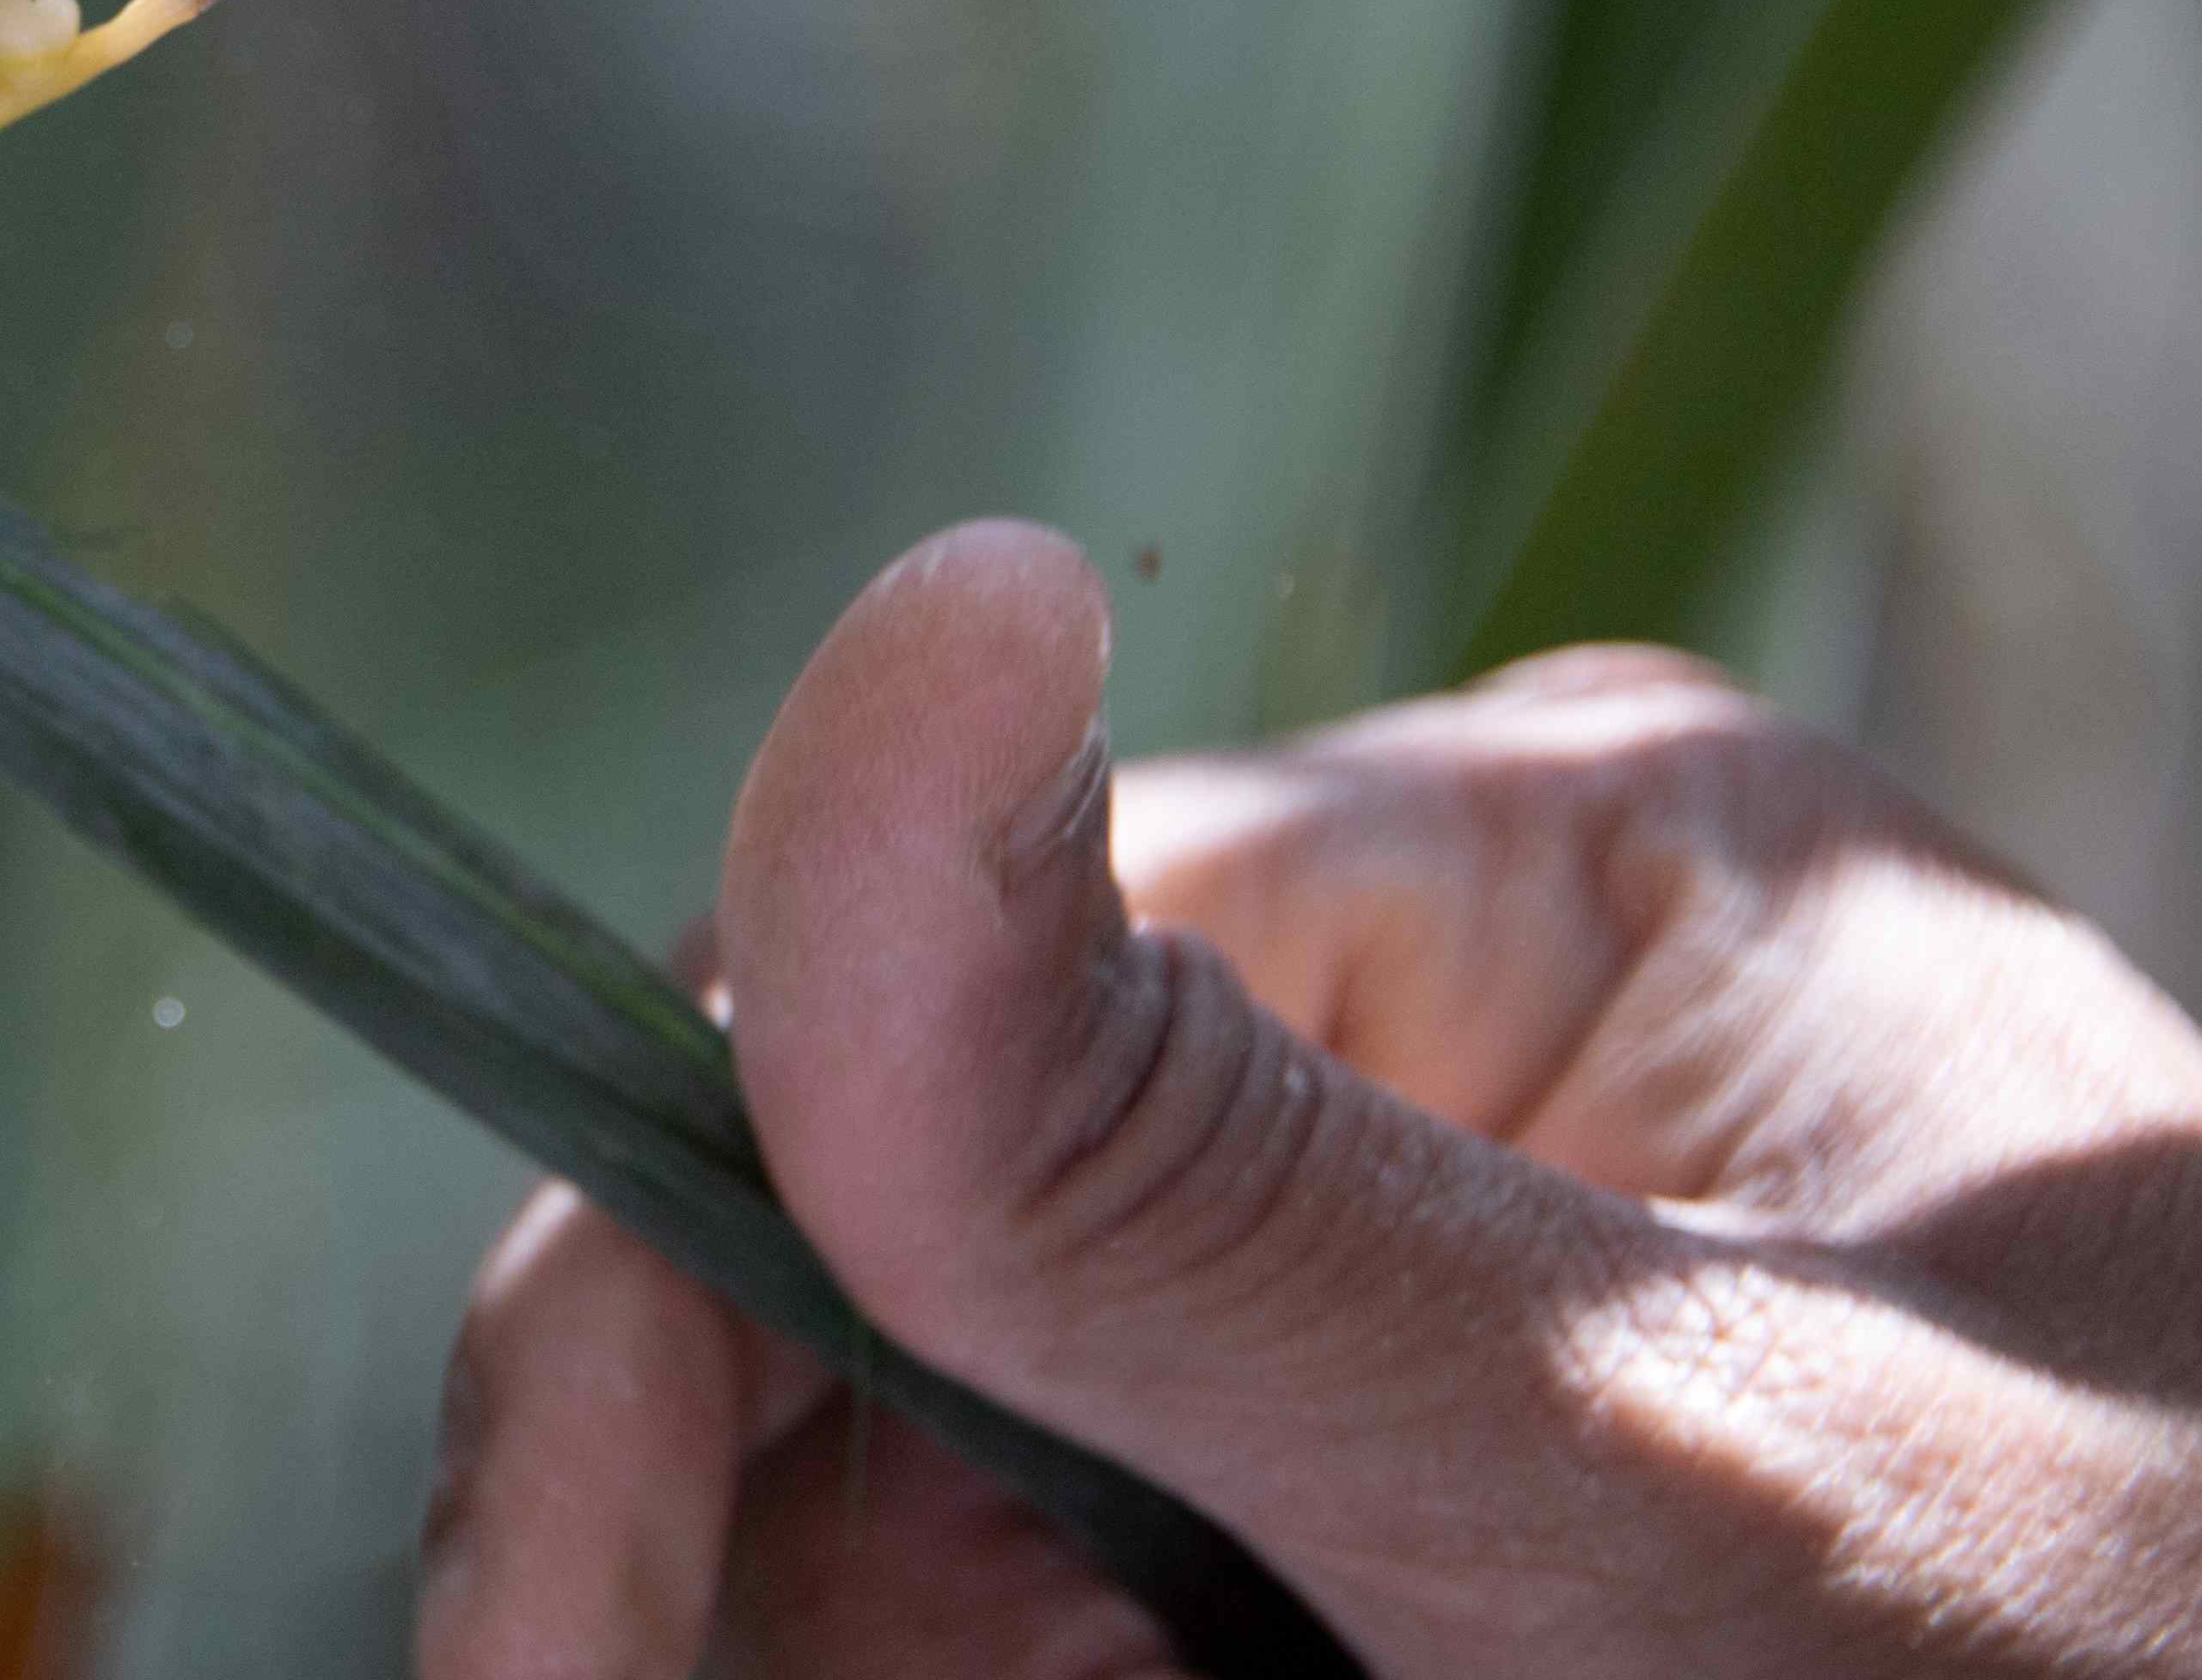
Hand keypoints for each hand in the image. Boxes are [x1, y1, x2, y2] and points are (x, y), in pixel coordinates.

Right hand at [417, 521, 2201, 1675]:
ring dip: (916, 1659)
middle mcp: (1458, 1042)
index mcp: (1529, 876)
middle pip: (897, 1274)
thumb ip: (1196, 1161)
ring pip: (957, 1484)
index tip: (539, 1668)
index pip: (905, 1009)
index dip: (655, 1348)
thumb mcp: (1662, 1476)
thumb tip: (889, 625)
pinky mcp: (1454, 1533)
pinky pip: (1106, 1589)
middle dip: (810, 1570)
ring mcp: (1453, 1308)